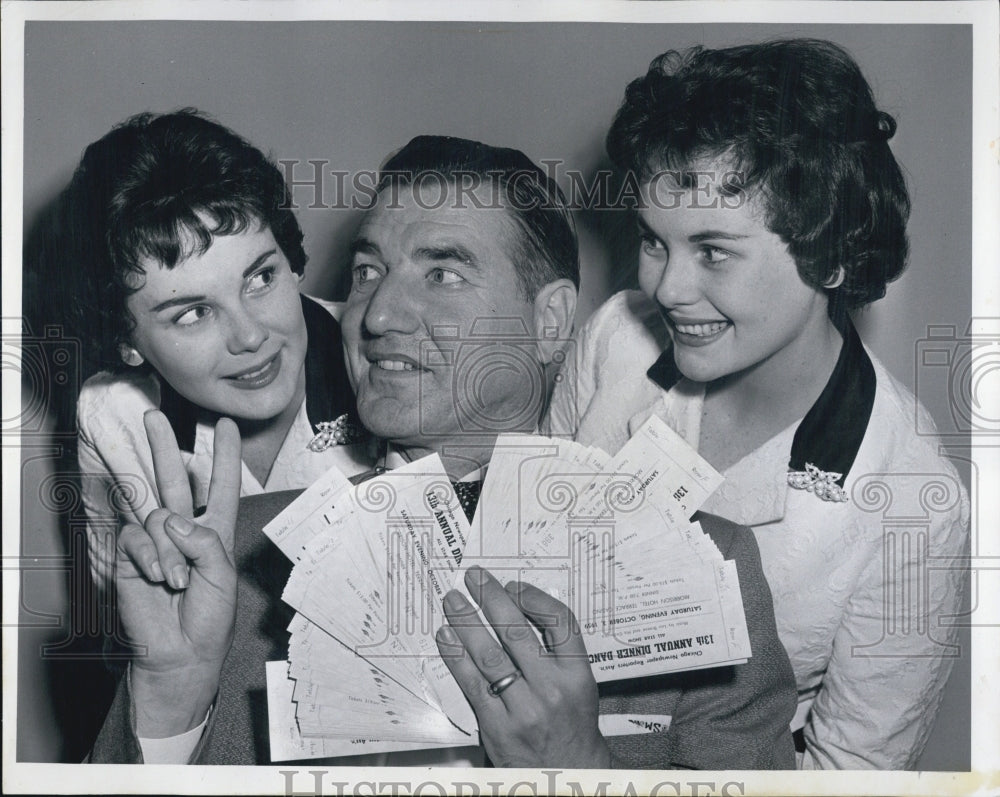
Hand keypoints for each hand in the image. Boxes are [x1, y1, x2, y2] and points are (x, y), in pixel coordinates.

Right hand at [115, 411, 240, 736]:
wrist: (180, 653)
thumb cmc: (208, 618)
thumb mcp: (222, 575)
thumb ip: (204, 541)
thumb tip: (170, 519)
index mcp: (214, 533)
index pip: (220, 487)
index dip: (224, 456)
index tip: (227, 425)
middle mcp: (183, 531)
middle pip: (174, 480)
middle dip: (165, 447)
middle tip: (153, 416)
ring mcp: (155, 542)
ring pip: (158, 515)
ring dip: (169, 551)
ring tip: (176, 582)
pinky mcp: (129, 556)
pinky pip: (138, 538)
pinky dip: (150, 559)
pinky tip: (157, 579)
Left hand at [436, 566, 610, 767]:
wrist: (569, 774)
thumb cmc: (572, 726)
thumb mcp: (580, 685)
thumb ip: (556, 650)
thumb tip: (519, 608)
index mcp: (577, 675)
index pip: (559, 622)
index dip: (533, 598)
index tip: (513, 586)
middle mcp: (552, 690)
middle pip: (517, 632)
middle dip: (491, 599)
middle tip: (474, 578)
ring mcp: (523, 709)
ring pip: (489, 655)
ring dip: (467, 623)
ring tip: (453, 601)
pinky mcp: (497, 727)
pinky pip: (471, 684)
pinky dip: (456, 657)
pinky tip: (447, 637)